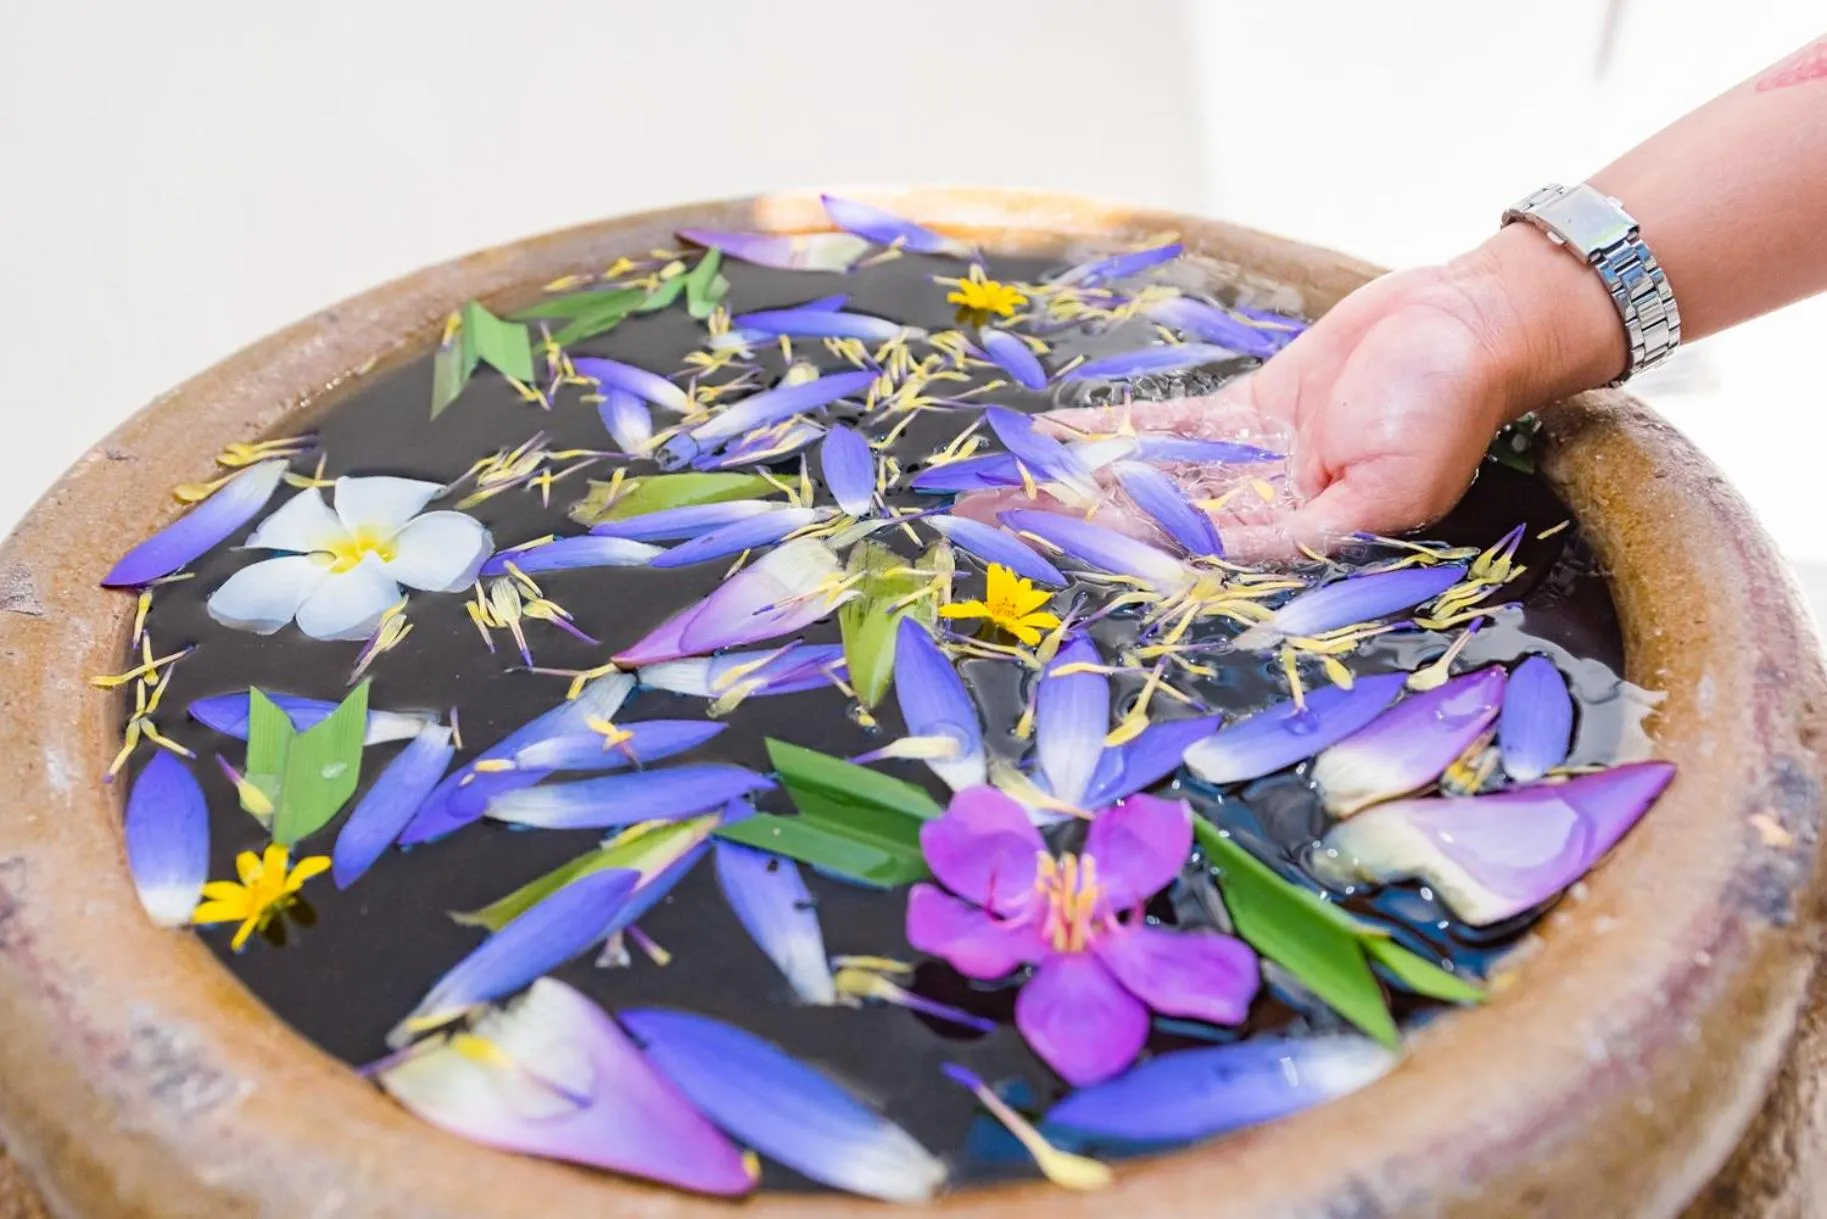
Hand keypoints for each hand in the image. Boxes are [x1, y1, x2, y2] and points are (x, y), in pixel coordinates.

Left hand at [1043, 226, 1624, 558]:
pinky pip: (1166, 426)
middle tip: (984, 534)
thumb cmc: (1446, 406)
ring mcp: (1249, 462)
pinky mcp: (1245, 412)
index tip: (1043, 565)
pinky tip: (1051, 440)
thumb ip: (1306, 534)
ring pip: (1145, 480)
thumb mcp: (1386, 487)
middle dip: (1068, 530)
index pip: (1186, 564)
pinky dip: (1111, 431)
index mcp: (1294, 543)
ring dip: (1073, 485)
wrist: (1468, 318)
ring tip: (994, 495)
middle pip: (1148, 527)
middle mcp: (1262, 511)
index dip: (1112, 563)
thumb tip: (1219, 565)